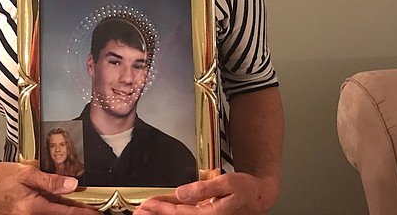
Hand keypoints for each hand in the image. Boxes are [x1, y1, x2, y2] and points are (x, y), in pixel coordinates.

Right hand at [0, 159, 94, 214]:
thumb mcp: (27, 173)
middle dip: (74, 211)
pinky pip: (41, 211)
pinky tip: (58, 199)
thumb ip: (50, 180)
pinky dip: (51, 206)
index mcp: (32, 208)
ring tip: (77, 202)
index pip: (64, 212)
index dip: (81, 212)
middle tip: (90, 208)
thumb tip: (71, 184)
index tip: (94, 213)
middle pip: (58, 214)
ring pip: (50, 213)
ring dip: (63, 208)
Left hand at [133, 172, 272, 214]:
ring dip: (162, 214)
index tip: (147, 205)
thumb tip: (181, 193)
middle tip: (138, 212)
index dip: (163, 210)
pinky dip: (171, 210)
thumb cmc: (245, 189)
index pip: (181, 214)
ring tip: (144, 211)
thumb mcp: (226, 184)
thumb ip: (203, 189)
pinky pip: (185, 213)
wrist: (258, 195)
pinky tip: (162, 207)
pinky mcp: (204, 213)